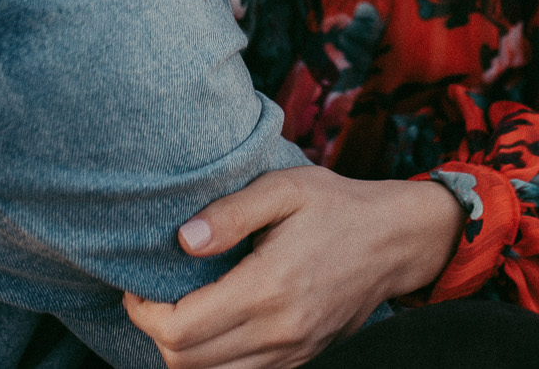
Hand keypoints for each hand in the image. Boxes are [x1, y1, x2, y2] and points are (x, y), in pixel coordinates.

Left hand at [123, 166, 464, 368]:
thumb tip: (183, 239)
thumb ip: (231, 212)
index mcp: (269, 287)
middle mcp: (279, 331)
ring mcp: (292, 352)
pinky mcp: (300, 359)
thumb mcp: (286, 188)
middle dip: (157, 332)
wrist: (397, 240)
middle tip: (155, 296)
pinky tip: (215, 324)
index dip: (144, 312)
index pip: (180, 329)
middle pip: (185, 363)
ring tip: (183, 311)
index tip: (141, 284)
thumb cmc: (338, 207)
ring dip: (184, 353)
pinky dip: (215, 362)